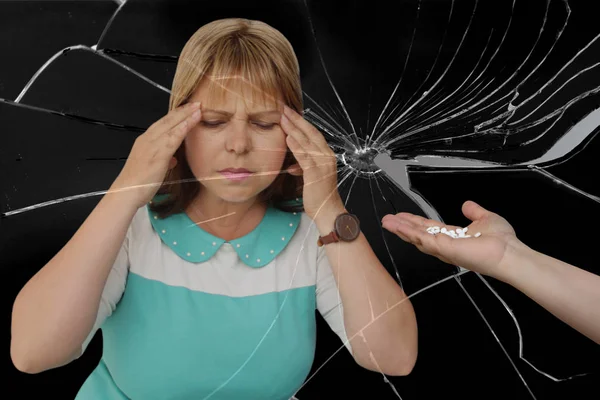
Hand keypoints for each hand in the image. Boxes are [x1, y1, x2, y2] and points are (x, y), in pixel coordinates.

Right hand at [110, 102, 201, 208]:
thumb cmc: (139, 183)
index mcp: (145, 141)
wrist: (127, 192)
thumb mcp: (153, 168)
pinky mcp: (157, 154)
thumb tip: (173, 159)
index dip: (176, 115)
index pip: (163, 124)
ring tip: (197, 108)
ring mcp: (151, 145)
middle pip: (167, 120)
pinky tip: (192, 121)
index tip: (187, 108)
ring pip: (171, 126)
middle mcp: (147, 139)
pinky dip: (183, 128)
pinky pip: (172, 138)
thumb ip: (164, 160)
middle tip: (196, 102)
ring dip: (185, 116)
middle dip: (182, 110)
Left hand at [280, 105, 343, 220]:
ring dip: (294, 129)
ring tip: (283, 118)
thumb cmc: (319, 195)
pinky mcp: (316, 174)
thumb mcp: (310, 178)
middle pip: (311, 133)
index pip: (313, 134)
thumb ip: (303, 168)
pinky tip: (288, 138)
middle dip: (297, 120)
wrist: (328, 211)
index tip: (290, 113)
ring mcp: (323, 164)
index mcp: (326, 155)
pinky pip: (305, 157)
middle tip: (284, 109)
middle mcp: (327, 157)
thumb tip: (293, 166)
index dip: (301, 122)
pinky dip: (297, 146)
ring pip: (307, 142)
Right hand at [381, 200, 522, 277]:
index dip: (414, 222)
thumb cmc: (502, 242)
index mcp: (453, 237)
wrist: (510, 253)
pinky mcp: (445, 250)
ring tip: (387, 222)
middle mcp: (445, 245)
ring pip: (417, 238)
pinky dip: (410, 233)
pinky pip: (424, 240)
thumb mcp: (486, 219)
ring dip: (401, 229)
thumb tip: (467, 205)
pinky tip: (400, 226)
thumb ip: (474, 212)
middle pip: (418, 234)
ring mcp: (444, 249)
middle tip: (387, 219)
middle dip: (402, 227)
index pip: (428, 228)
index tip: (401, 216)